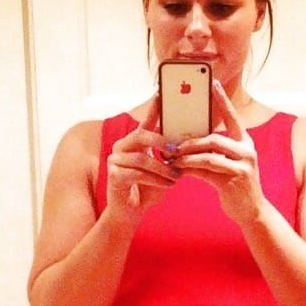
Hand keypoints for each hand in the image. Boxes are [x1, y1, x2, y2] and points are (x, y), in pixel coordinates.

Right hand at [105, 97, 177, 226]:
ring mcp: (115, 160)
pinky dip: (156, 179)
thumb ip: (171, 157)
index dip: (154, 108)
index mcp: (134, 142)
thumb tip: (191, 145)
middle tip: (177, 151)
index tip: (163, 93)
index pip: (145, 122)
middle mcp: (121, 147)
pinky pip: (137, 174)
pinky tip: (167, 185)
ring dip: (163, 168)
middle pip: (141, 136)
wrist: (130, 212)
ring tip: (177, 177)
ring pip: (142, 159)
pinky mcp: (113, 175)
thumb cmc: (148, 190)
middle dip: (161, 143)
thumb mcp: (164, 171)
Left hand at [168, 80, 267, 226]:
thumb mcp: (230, 165)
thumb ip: (216, 152)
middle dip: (190, 142)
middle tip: (172, 145)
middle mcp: (246, 152)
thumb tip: (189, 142)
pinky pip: (206, 172)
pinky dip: (189, 170)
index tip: (213, 83)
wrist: (251, 211)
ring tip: (171, 158)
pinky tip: (178, 170)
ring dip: (187, 157)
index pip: (233, 117)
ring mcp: (242, 166)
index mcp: (246, 143)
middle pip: (214, 139)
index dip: (223, 101)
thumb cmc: (236, 186)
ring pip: (208, 155)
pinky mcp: (234, 181)